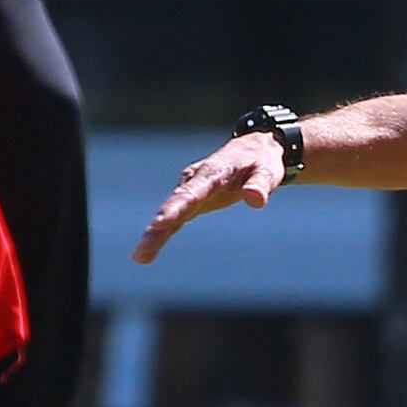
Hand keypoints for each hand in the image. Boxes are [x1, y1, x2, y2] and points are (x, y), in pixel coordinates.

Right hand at [134, 134, 285, 261]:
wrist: (253, 150)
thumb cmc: (261, 162)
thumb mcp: (267, 171)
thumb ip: (260, 184)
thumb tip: (256, 200)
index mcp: (213, 172)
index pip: (192, 192)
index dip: (176, 207)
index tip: (161, 222)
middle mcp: (195, 180)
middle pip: (174, 204)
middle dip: (159, 225)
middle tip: (144, 246)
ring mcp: (191, 190)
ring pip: (169, 213)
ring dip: (155, 234)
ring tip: (140, 256)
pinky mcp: (192, 201)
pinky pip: (174, 220)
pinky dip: (161, 235)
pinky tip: (146, 254)